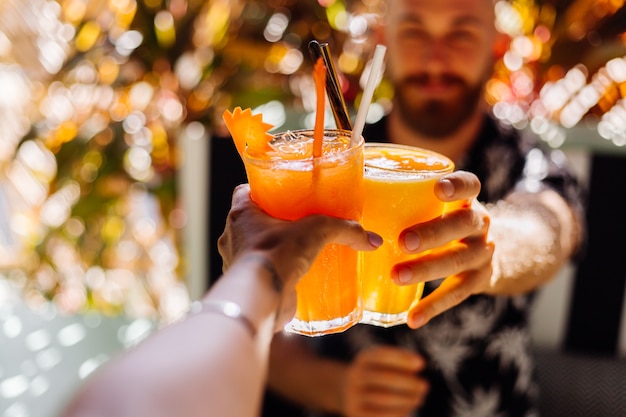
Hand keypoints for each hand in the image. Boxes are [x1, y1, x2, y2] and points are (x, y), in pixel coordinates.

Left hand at [218, 184, 382, 325]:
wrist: (261, 297)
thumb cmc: (275, 254)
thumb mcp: (316, 231)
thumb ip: (343, 230)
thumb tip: (371, 239)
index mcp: (241, 214)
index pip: (245, 192)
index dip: (263, 190)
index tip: (282, 192)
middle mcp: (233, 236)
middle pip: (251, 221)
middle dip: (272, 221)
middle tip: (296, 221)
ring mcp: (236, 261)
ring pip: (254, 248)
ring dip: (272, 248)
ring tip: (298, 249)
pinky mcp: (247, 285)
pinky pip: (260, 273)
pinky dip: (274, 273)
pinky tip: (293, 275)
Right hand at [342, 345, 428, 416]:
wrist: (350, 393)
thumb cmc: (378, 376)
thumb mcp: (385, 364)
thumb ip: (401, 362)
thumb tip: (419, 363)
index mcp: (363, 359)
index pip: (381, 355)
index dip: (402, 358)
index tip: (421, 363)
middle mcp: (356, 375)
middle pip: (384, 377)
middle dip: (408, 382)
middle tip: (425, 385)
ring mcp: (353, 394)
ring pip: (383, 397)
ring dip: (406, 399)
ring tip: (419, 398)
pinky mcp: (355, 412)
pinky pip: (378, 414)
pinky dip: (396, 412)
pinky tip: (407, 410)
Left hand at [391, 171, 493, 328]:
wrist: (488, 251)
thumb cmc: (443, 221)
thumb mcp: (436, 205)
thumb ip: (406, 198)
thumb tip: (351, 188)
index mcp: (467, 200)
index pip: (470, 186)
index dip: (458, 186)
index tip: (439, 189)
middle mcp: (479, 224)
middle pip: (462, 224)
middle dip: (433, 233)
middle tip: (403, 242)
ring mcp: (482, 253)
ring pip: (457, 260)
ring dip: (426, 269)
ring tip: (396, 276)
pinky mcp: (480, 280)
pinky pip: (456, 294)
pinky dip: (433, 307)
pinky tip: (412, 318)